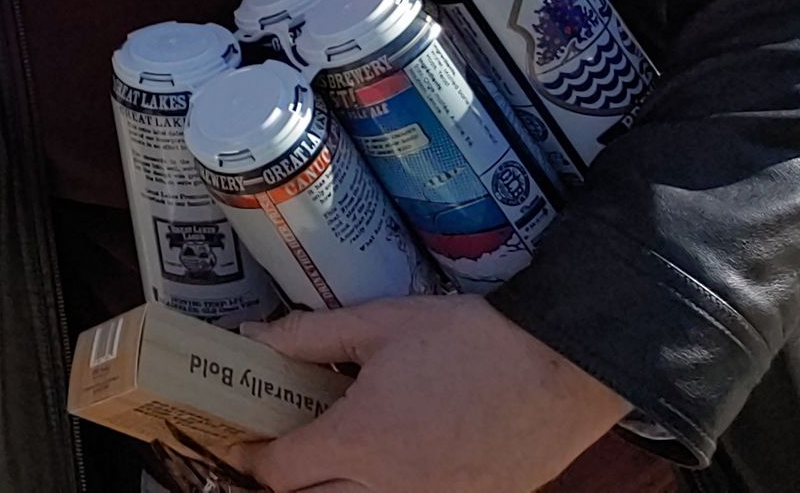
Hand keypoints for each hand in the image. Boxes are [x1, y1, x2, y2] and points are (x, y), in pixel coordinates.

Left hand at [228, 296, 629, 492]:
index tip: (240, 438)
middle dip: (287, 482)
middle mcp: (388, 488)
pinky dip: (380, 490)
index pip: (280, 472)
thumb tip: (254, 338)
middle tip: (279, 449)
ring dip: (333, 488)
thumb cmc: (468, 341)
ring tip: (330, 455)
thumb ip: (308, 336)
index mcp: (358, 442)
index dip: (251, 455)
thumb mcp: (379, 323)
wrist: (559, 369)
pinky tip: (386, 462)